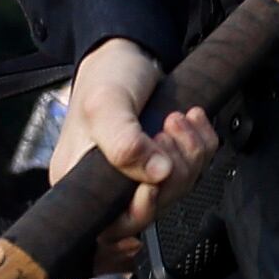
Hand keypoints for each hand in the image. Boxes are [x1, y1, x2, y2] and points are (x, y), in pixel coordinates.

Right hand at [49, 35, 215, 244]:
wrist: (128, 52)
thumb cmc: (106, 76)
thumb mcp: (105, 104)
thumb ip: (124, 142)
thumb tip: (157, 174)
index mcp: (78, 182)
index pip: (111, 225)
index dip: (139, 211)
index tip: (153, 183)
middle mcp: (106, 186)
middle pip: (152, 208)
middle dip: (172, 170)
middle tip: (167, 131)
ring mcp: (136, 177)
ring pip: (176, 190)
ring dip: (189, 153)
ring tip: (178, 120)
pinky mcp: (160, 165)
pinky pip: (192, 172)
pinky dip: (201, 146)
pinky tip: (192, 124)